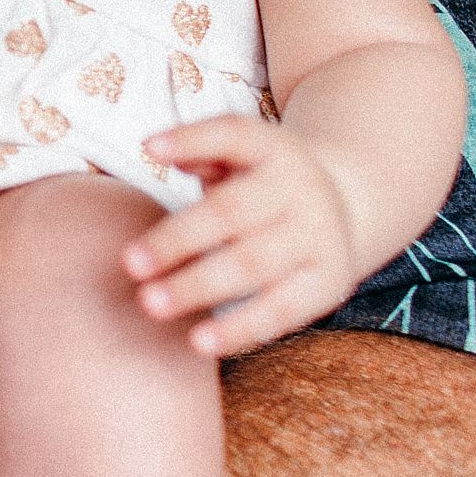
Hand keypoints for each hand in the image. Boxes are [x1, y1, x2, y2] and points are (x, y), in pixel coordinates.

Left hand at [123, 115, 360, 357]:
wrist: (347, 206)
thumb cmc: (261, 183)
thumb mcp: (240, 157)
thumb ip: (203, 153)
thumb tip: (160, 150)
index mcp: (274, 150)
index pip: (233, 135)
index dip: (192, 139)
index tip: (148, 148)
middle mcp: (300, 191)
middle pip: (231, 213)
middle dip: (177, 239)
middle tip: (129, 263)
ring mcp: (319, 238)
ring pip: (253, 266)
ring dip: (198, 287)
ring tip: (149, 304)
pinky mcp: (329, 283)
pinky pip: (281, 311)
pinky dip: (239, 329)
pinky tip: (198, 341)